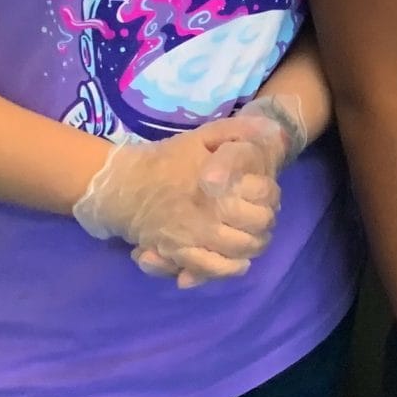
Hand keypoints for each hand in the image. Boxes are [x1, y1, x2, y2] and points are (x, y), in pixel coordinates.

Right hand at [127, 95, 309, 285]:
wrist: (125, 185)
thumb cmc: (166, 159)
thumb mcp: (201, 137)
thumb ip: (236, 131)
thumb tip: (270, 128)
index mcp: (220, 181)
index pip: (265, 193)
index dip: (272, 194)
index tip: (267, 193)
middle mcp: (212, 211)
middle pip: (259, 223)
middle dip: (267, 220)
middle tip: (263, 216)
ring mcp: (196, 235)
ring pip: (242, 248)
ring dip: (255, 244)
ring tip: (254, 237)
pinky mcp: (181, 253)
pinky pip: (214, 268)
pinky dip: (232, 268)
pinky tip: (240, 262)